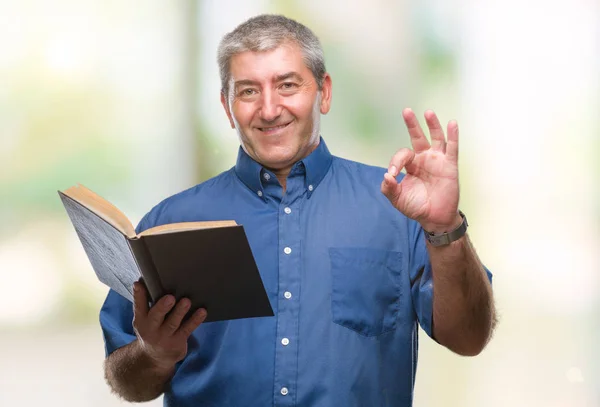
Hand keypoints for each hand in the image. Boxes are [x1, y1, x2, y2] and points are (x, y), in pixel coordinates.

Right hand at [132, 279, 206, 370]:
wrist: (155, 358)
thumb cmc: (152, 330)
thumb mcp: (143, 319)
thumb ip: (143, 302)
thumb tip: (140, 281)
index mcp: (141, 320)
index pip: (138, 306)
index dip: (138, 295)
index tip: (139, 283)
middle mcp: (151, 329)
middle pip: (156, 316)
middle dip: (162, 307)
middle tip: (170, 298)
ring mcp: (165, 337)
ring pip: (173, 323)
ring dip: (180, 312)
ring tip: (187, 301)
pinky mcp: (178, 342)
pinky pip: (187, 329)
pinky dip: (195, 320)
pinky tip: (202, 311)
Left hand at [381, 108, 461, 233]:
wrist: (434, 218)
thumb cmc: (416, 207)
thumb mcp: (397, 198)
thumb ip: (389, 188)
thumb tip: (386, 175)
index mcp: (411, 165)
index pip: (402, 156)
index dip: (395, 163)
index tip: (393, 176)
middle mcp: (424, 159)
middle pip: (418, 137)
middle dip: (412, 125)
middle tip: (406, 111)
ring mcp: (438, 161)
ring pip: (436, 138)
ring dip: (432, 125)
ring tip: (428, 112)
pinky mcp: (450, 166)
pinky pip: (452, 148)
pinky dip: (453, 136)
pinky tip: (452, 123)